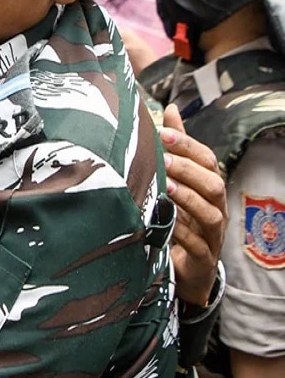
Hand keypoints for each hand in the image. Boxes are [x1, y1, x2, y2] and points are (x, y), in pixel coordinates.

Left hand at [161, 103, 226, 307]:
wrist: (187, 269)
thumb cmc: (182, 218)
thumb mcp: (179, 181)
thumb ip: (177, 147)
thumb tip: (171, 109)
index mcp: (209, 186)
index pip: (207, 160)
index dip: (187, 145)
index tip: (162, 131)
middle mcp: (215, 207)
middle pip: (212, 183)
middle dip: (188, 169)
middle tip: (162, 157)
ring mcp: (212, 234)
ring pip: (210, 212)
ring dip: (189, 198)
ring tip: (166, 186)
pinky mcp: (203, 257)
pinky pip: (198, 244)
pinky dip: (183, 233)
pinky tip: (167, 223)